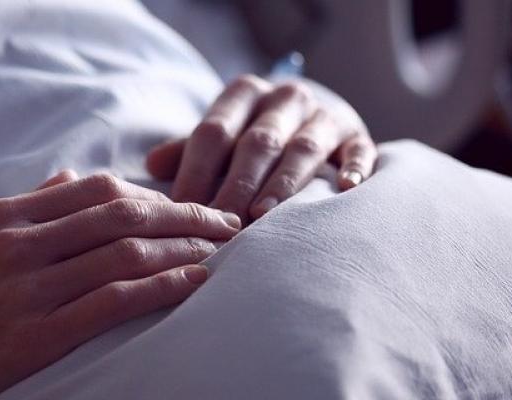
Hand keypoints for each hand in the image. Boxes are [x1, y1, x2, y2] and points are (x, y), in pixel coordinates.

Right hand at [0, 172, 239, 399]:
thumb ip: (26, 207)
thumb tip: (71, 175)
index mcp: (4, 217)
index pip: (99, 187)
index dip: (155, 194)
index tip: (188, 206)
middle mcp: (17, 244)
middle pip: (124, 213)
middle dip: (187, 215)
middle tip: (227, 223)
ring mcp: (25, 290)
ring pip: (127, 253)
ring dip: (186, 249)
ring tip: (222, 253)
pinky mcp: (33, 337)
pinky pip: (114, 302)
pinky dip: (163, 288)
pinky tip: (195, 284)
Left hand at [147, 74, 377, 222]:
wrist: (312, 115)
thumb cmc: (252, 136)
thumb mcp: (220, 135)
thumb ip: (188, 151)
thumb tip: (152, 166)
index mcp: (244, 93)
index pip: (214, 131)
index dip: (196, 172)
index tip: (181, 210)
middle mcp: (285, 98)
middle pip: (257, 143)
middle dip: (237, 187)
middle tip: (220, 226)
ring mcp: (325, 115)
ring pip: (303, 149)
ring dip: (282, 185)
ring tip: (263, 217)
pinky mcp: (357, 135)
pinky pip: (359, 150)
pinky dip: (354, 168)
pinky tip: (345, 189)